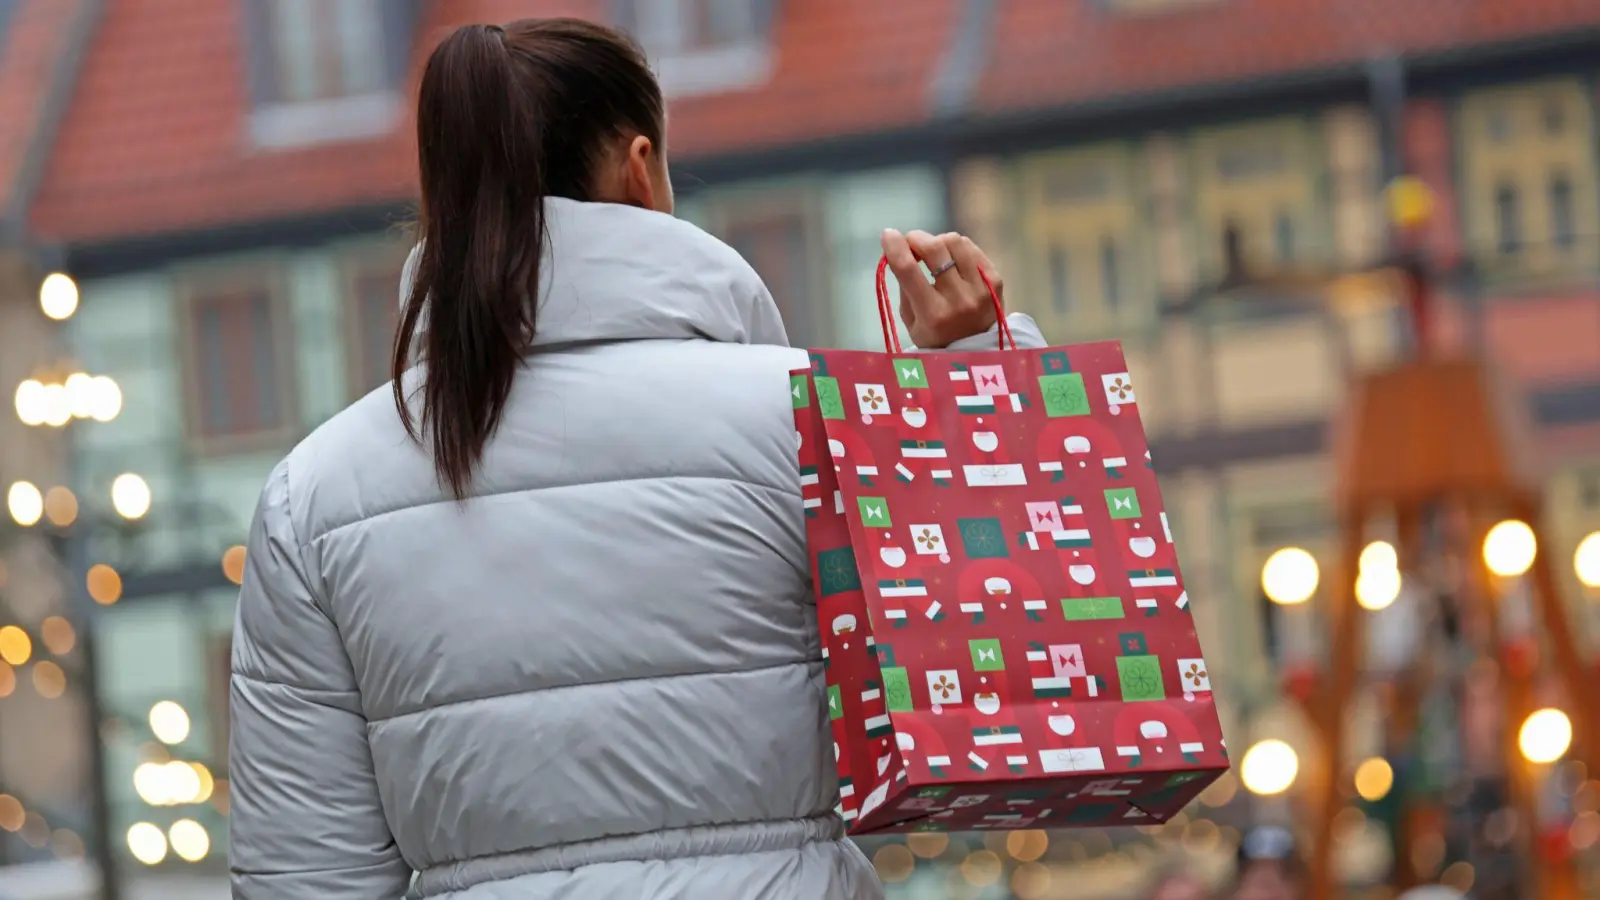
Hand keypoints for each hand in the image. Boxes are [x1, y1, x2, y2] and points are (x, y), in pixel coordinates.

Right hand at [881, 229, 1004, 348]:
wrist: (977, 350)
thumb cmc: (936, 335)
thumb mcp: (911, 320)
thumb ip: (904, 286)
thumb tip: (898, 249)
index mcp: (932, 315)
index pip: (908, 270)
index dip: (894, 247)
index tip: (888, 235)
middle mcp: (958, 301)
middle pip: (934, 249)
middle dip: (916, 238)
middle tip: (910, 242)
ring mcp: (980, 289)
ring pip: (954, 241)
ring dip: (937, 241)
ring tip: (933, 253)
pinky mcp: (995, 281)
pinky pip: (971, 247)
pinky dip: (955, 247)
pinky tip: (951, 258)